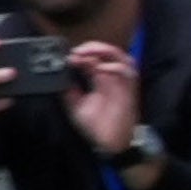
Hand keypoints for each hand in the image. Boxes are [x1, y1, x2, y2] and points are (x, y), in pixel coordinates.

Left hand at [63, 41, 148, 161]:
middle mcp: (111, 78)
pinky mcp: (130, 90)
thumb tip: (61, 73)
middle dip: (92, 47)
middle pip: (108, 51)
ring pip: (120, 56)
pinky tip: (101, 68)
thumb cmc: (96, 125)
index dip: (80, 53)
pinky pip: (127, 72)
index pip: (93, 57)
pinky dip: (114, 66)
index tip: (67, 57)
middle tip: (76, 51)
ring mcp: (121, 82)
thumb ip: (69, 88)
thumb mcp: (75, 104)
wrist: (110, 142)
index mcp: (99, 79)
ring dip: (104, 50)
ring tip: (88, 54)